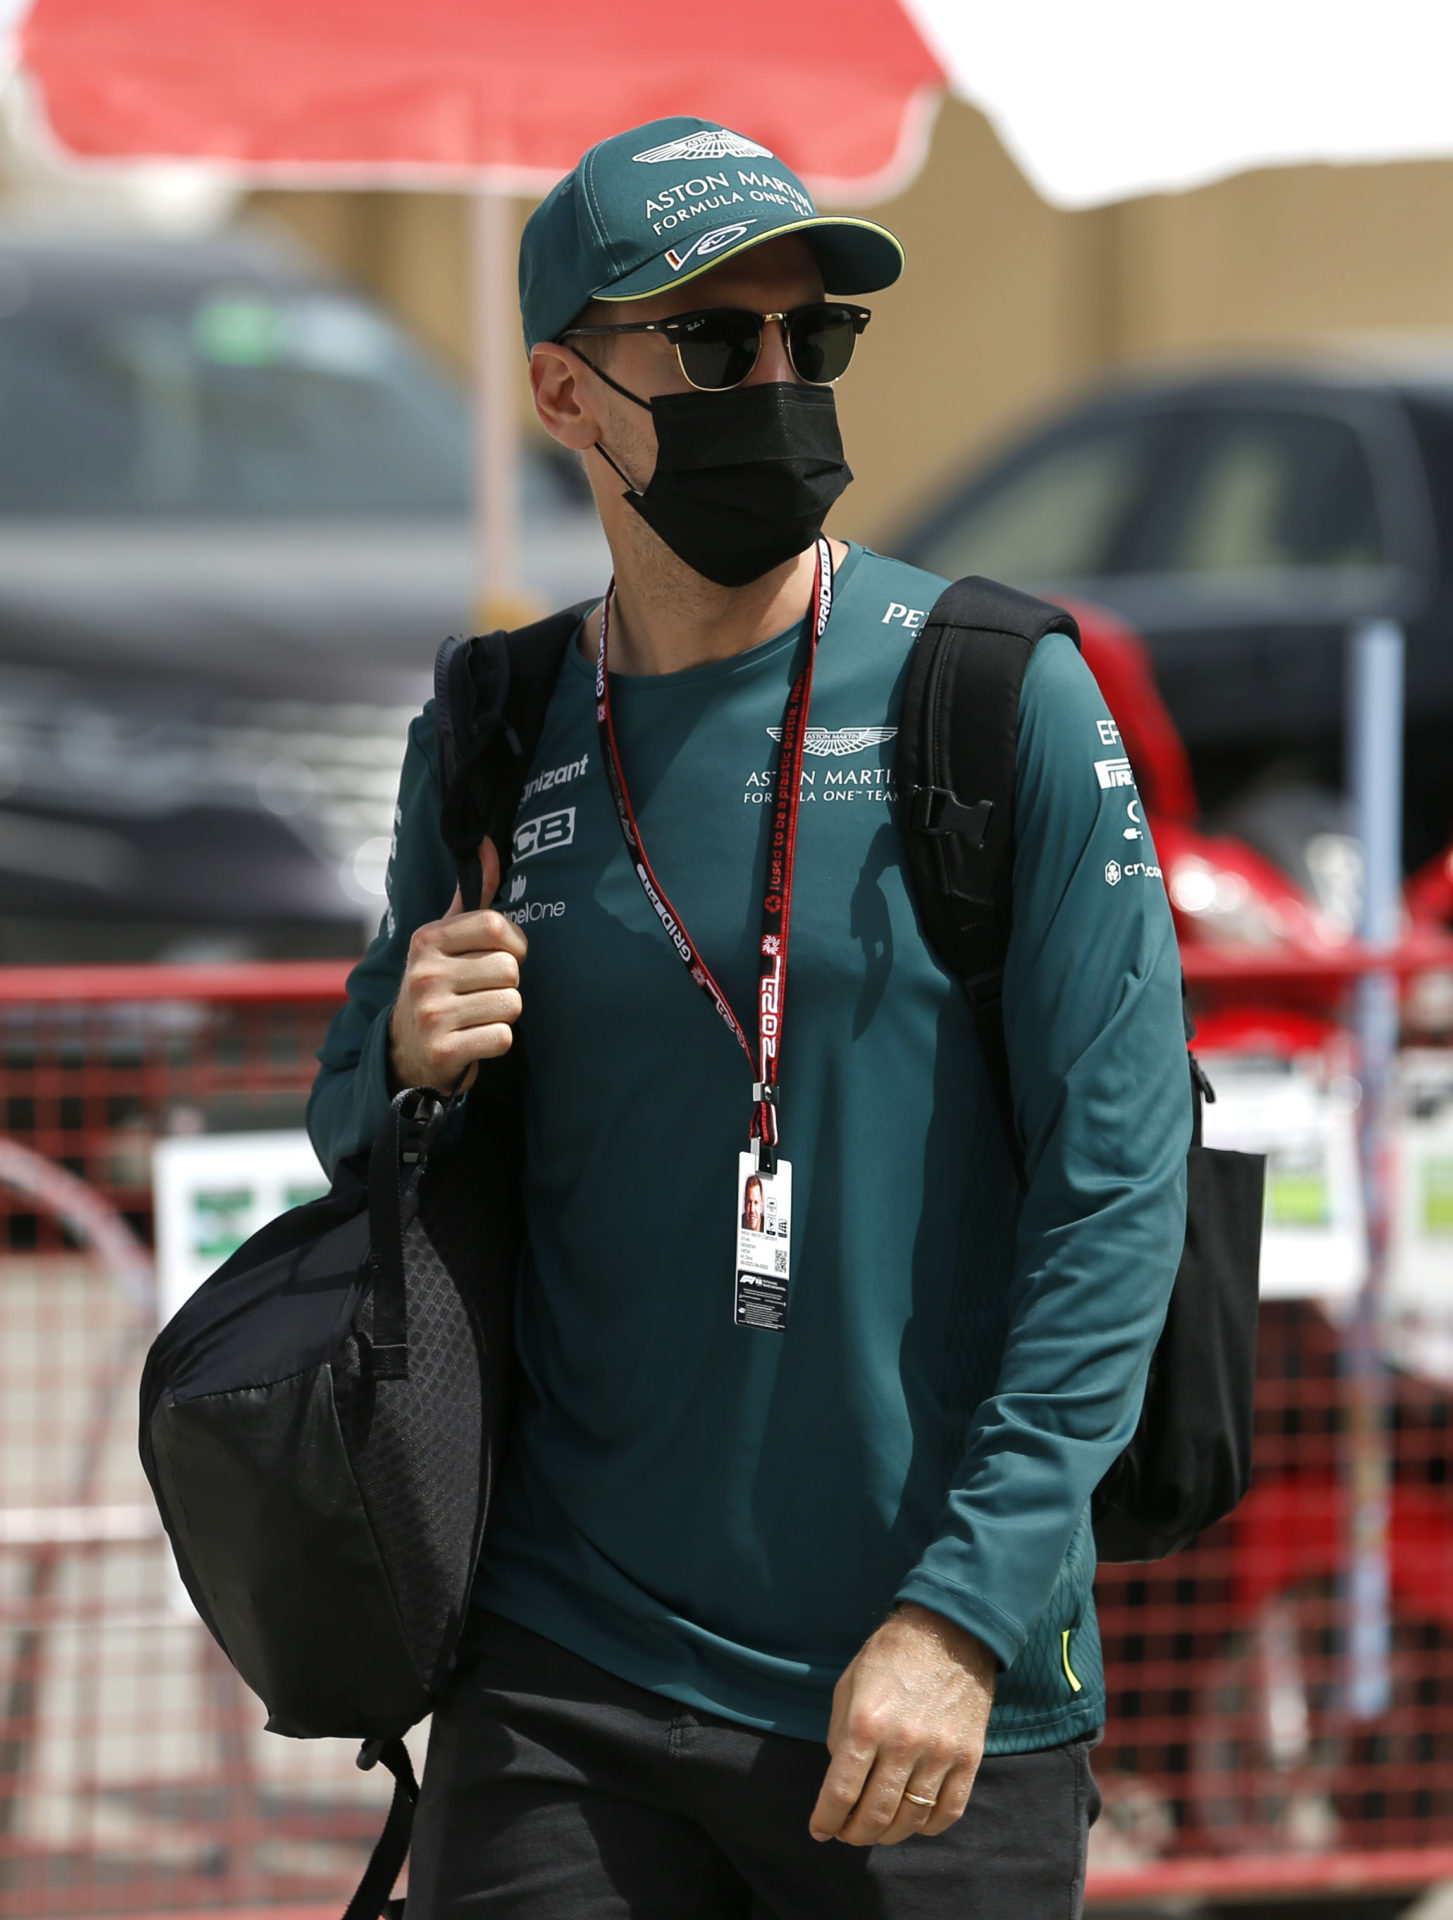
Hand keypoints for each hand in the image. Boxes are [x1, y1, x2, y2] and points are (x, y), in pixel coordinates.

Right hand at [387, 836, 527, 1092]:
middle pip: (510, 969)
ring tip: (478, 1015)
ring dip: (504, 1014)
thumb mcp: (444, 942)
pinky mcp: (442, 1052)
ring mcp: (431, 1014)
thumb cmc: (437, 988)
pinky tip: (475, 1039)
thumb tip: (489, 843)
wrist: (403, 1054)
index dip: (515, 943)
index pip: (495, 925)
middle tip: (484, 993)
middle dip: (508, 984)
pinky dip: (497, 1041)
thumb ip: (471, 897)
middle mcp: (424, 973)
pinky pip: (503, 1037)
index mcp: (427, 940)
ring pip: (512, 1004)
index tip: (504, 956)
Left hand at [809, 1604, 996, 1846]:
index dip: (826, 1820)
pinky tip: (914, 1820)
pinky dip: (927, 1827)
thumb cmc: (890, 1655)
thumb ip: (840, 1735)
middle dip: (854, 1834)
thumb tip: (843, 1780)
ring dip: (888, 1835)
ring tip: (877, 1829)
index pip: (841, 1793)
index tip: (820, 1830)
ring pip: (911, 1821)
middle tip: (847, 1832)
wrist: (950, 1630)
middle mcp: (903, 1744)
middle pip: (875, 1816)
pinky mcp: (969, 1758)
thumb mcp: (849, 1686)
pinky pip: (949, 1812)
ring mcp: (940, 1754)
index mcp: (866, 1724)